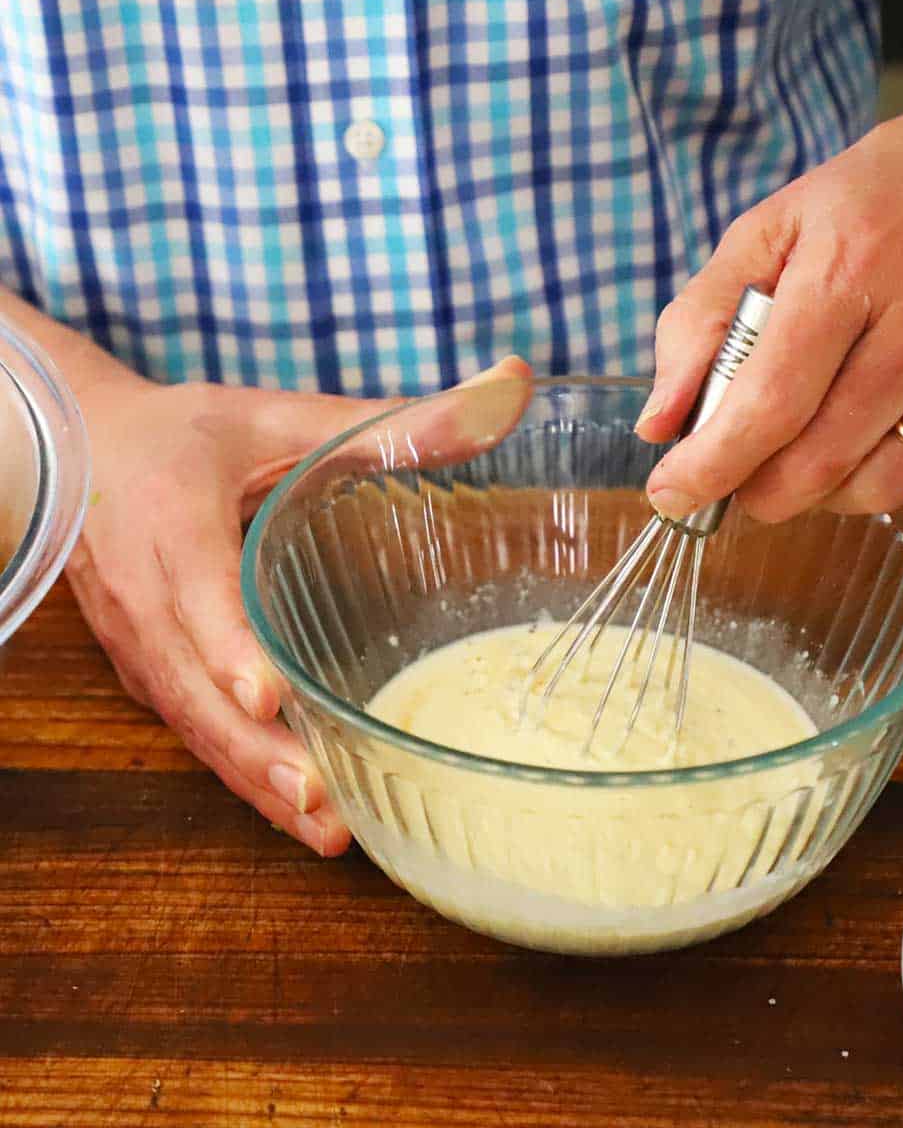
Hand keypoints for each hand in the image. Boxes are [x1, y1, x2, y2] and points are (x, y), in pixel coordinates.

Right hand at [66, 355, 530, 853]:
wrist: (79, 452)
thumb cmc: (184, 433)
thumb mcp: (277, 415)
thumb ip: (388, 418)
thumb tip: (512, 385)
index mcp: (169, 522)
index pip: (194, 592)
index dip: (228, 645)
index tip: (268, 694)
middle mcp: (145, 596)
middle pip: (193, 686)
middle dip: (255, 748)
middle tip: (325, 798)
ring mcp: (140, 645)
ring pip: (191, 726)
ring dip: (253, 781)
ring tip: (326, 829)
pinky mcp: (149, 673)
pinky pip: (192, 733)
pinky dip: (240, 777)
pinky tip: (299, 814)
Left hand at [635, 70, 902, 519]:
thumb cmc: (895, 189)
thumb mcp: (778, 224)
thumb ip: (703, 318)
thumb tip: (659, 421)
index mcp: (857, 264)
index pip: (770, 402)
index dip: (712, 465)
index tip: (671, 494)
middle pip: (821, 463)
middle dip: (758, 493)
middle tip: (738, 481)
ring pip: (880, 489)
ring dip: (823, 492)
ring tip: (810, 448)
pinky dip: (888, 473)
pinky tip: (879, 427)